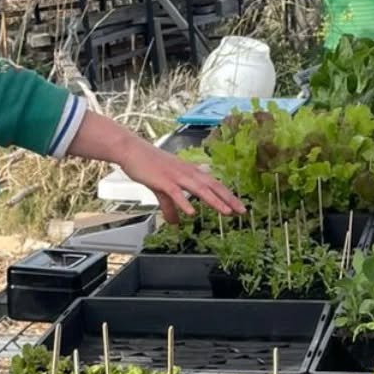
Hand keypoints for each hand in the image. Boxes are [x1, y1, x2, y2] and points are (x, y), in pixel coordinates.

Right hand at [67, 111, 244, 223]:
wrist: (131, 151)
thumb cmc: (148, 166)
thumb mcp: (162, 189)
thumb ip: (170, 206)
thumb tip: (175, 223)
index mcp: (190, 172)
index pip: (214, 184)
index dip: (228, 195)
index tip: (240, 207)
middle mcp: (187, 172)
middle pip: (213, 186)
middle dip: (229, 199)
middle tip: (242, 211)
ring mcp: (176, 175)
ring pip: (199, 189)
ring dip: (214, 201)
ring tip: (226, 213)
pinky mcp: (163, 180)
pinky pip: (176, 193)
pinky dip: (185, 203)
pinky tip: (192, 212)